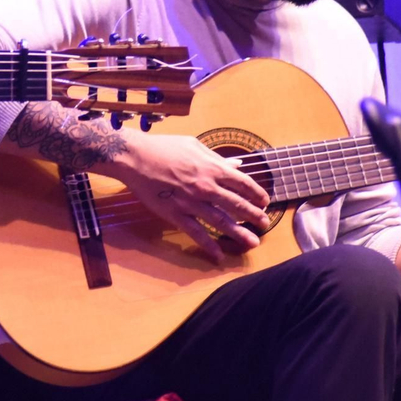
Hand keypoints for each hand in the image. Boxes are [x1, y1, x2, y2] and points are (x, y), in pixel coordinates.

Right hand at [101, 132, 271, 262]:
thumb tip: (237, 164)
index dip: (257, 193)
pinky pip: (196, 232)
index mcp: (211, 168)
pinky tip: (218, 254)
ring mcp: (191, 202)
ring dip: (239, 233)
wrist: (135, 157)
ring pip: (221, 222)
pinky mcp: (175, 214)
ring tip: (252, 243)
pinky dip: (208, 245)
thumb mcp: (194, 145)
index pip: (243, 183)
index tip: (264, 201)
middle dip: (254, 216)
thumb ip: (217, 158)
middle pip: (237, 205)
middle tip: (264, 225)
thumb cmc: (164, 147)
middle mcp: (206, 187)